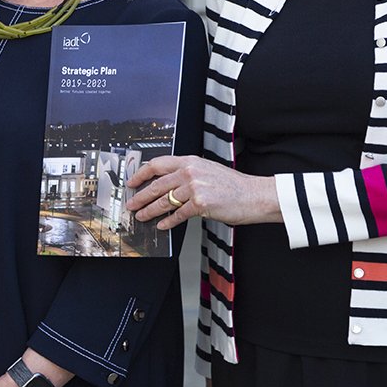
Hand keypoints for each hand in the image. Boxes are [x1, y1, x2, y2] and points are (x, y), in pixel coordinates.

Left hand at [125, 155, 280, 228]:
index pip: (157, 164)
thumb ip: (188, 174)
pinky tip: (162, 225)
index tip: (132, 182)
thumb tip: (168, 185)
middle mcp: (190, 171)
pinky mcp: (200, 204)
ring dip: (150, 211)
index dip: (141, 174)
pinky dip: (168, 221)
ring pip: (164, 200)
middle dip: (140, 197)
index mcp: (190, 161)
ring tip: (142, 216)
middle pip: (156, 184)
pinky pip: (178, 214)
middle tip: (131, 205)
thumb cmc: (234, 186)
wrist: (254, 195)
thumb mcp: (208, 170)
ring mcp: (195, 187)